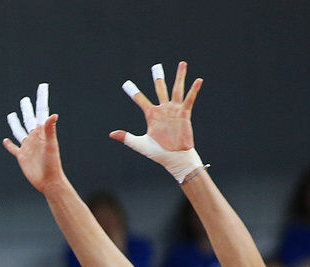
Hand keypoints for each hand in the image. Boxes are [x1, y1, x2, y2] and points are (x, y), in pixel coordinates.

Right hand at [2, 83, 64, 192]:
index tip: (43, 86)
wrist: (48, 181)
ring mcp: (28, 147)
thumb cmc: (52, 164)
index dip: (41, 98)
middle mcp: (34, 137)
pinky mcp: (22, 157)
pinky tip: (5, 140)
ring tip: (12, 115)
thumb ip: (50, 130)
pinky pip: (14, 149)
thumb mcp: (51, 145)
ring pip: (19, 131)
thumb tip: (53, 114)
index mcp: (42, 132)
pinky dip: (9, 144)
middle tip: (25, 99)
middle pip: (28, 119)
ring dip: (15, 123)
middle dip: (27, 108)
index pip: (40, 111)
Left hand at [110, 62, 204, 181]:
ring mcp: (174, 110)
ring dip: (180, 76)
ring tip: (182, 63)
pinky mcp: (185, 114)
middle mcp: (163, 109)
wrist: (174, 158)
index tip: (126, 84)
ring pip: (176, 89)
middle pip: (160, 89)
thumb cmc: (158, 152)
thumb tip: (111, 134)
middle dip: (158, 78)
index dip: (133, 92)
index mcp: (151, 115)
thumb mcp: (140, 144)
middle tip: (156, 66)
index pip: (140, 100)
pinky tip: (198, 80)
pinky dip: (194, 90)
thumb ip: (126, 138)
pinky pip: (189, 100)